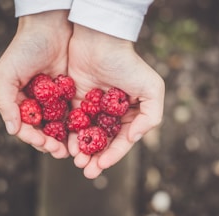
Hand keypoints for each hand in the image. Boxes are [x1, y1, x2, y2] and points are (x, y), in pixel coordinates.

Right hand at [0, 11, 71, 157]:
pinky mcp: (72, 95)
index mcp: (21, 102)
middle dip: (51, 144)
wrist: (50, 27)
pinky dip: (78, 126)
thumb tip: (12, 130)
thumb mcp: (6, 73)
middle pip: (44, 131)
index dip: (33, 138)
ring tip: (73, 150)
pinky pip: (75, 114)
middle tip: (60, 152)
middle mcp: (38, 104)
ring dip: (65, 140)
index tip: (44, 143)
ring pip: (60, 126)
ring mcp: (55, 101)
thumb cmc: (24, 49)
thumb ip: (5, 102)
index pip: (25, 127)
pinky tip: (84, 134)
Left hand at [67, 25, 164, 178]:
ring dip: (81, 151)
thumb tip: (133, 138)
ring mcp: (92, 108)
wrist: (99, 41)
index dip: (113, 155)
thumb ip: (151, 116)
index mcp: (129, 113)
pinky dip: (70, 136)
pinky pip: (72, 123)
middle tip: (87, 171)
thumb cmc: (127, 63)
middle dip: (95, 158)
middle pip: (102, 142)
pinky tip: (67, 145)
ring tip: (77, 161)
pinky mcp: (75, 101)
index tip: (102, 166)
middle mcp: (110, 114)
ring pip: (86, 136)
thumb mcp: (152, 88)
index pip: (121, 140)